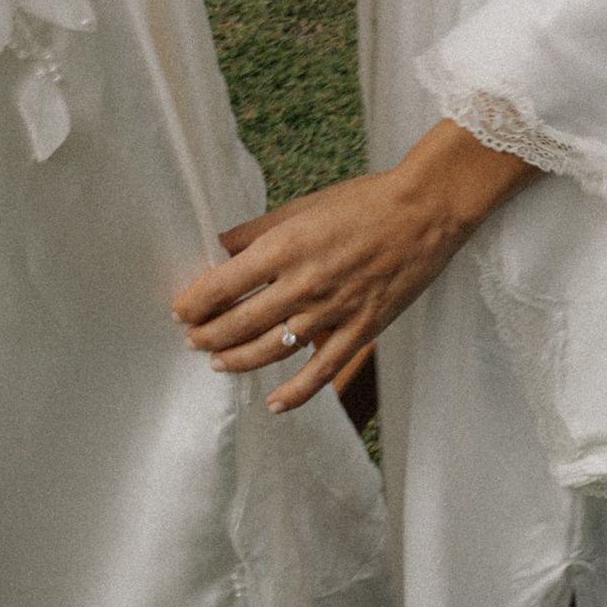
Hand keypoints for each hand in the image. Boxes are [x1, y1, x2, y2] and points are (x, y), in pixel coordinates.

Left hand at [172, 121, 543, 411]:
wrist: (426, 212)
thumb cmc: (365, 202)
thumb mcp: (302, 206)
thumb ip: (257, 230)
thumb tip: (219, 246)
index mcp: (284, 248)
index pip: (222, 285)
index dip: (194, 303)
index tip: (180, 311)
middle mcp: (303, 283)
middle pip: (240, 322)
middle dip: (208, 336)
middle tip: (191, 340)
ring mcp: (332, 311)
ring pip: (272, 349)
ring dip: (238, 361)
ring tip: (218, 363)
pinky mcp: (360, 330)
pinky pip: (321, 371)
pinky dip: (295, 393)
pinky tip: (273, 404)